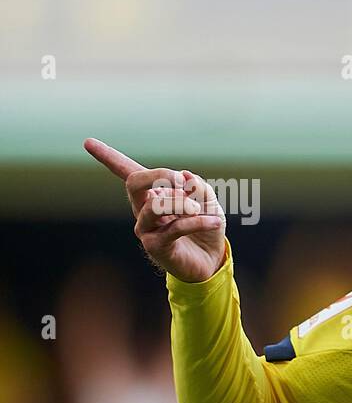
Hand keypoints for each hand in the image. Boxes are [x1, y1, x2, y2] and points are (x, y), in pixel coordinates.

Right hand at [83, 137, 226, 282]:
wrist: (211, 260)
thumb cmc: (206, 227)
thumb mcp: (208, 202)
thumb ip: (198, 187)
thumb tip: (185, 176)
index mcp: (152, 193)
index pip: (126, 172)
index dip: (107, 157)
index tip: (87, 141)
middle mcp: (142, 209)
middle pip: (134, 182)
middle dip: (160, 175)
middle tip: (182, 181)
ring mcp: (145, 228)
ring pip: (154, 205)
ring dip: (181, 203)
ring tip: (199, 209)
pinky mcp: (154, 246)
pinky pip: (174, 227)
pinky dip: (197, 221)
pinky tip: (214, 222)